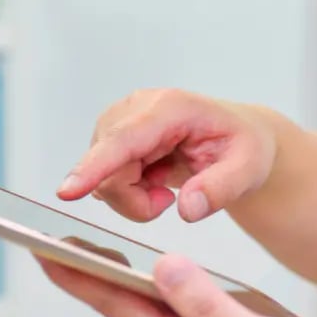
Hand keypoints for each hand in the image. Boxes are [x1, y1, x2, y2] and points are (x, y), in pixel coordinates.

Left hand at [39, 254, 316, 316]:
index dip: (77, 275)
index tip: (44, 251)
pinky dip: (156, 289)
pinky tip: (155, 278)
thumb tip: (163, 267)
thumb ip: (205, 303)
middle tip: (53, 243)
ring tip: (89, 253)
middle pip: (123, 306)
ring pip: (147, 309)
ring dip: (118, 280)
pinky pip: (175, 313)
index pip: (115, 305)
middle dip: (87, 274)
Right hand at [57, 89, 276, 221]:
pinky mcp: (110, 137)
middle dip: (134, 200)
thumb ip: (221, 189)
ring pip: (103, 178)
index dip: (94, 167)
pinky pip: (103, 179)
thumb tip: (187, 209)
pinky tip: (151, 180)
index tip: (67, 191)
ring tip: (165, 187)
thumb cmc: (242, 146)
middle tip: (170, 203)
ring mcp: (119, 121)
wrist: (235, 137)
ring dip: (132, 197)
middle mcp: (136, 108)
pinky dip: (127, 192)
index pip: (123, 140)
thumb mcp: (248, 169)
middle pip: (109, 169)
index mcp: (170, 108)